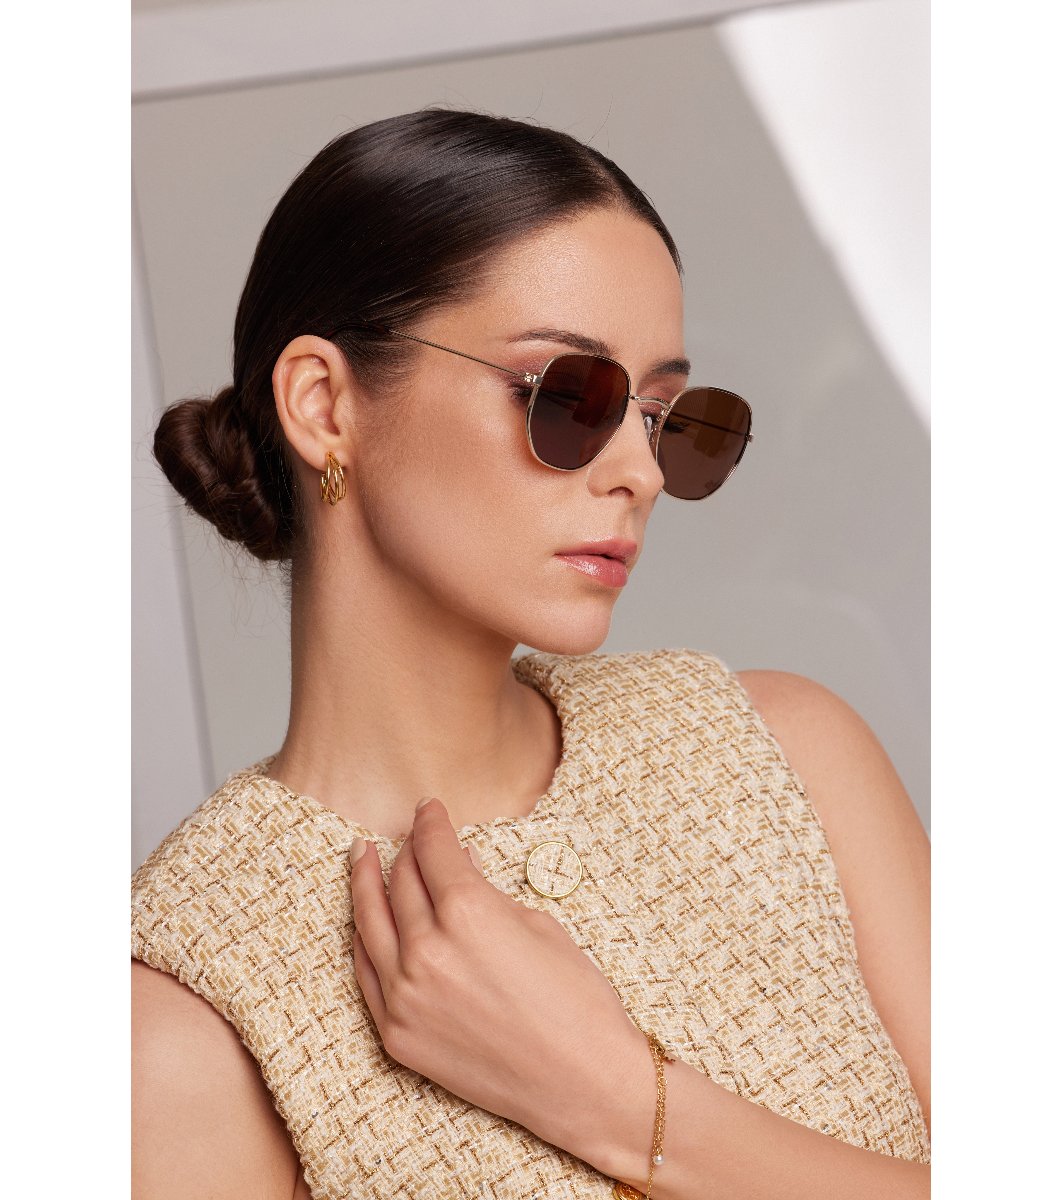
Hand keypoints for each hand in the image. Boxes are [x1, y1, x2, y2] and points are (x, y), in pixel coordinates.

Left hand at [348, 797, 646, 1160]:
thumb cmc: (575, 999)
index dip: (430, 821)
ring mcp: (405, 996)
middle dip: (404, 850)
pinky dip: (364, 940)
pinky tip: (365, 921)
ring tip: (362, 858)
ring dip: (365, 883)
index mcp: (468, 912)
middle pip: (400, 880)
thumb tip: (462, 865)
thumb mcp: (536, 925)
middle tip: (408, 834)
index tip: (429, 807)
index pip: (433, 849)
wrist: (583, 1082)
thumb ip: (487, 893)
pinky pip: (367, 973)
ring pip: (370, 922)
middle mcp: (427, 950)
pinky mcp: (398, 1035)